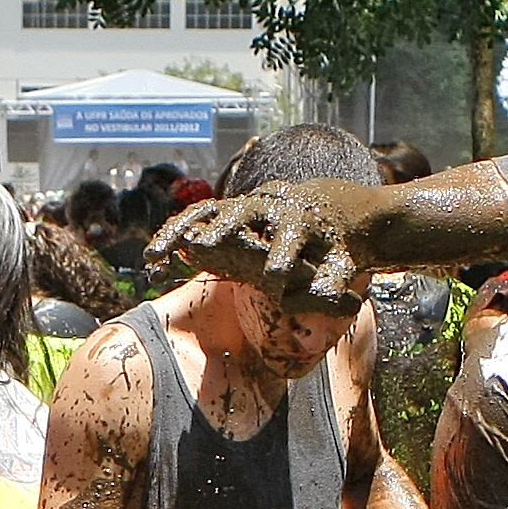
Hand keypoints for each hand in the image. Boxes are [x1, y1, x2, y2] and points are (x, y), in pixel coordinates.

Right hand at [151, 185, 358, 300]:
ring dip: (183, 230)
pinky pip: (194, 219)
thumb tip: (352, 304)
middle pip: (243, 211)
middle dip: (223, 228)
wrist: (330, 207)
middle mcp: (270, 204)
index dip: (283, 253)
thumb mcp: (343, 265)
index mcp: (303, 217)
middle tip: (205, 244)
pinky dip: (174, 234)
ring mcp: (244, 206)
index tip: (274, 276)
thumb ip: (340, 286)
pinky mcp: (226, 215)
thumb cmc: (338, 243)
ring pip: (209, 210)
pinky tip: (155, 259)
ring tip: (158, 254)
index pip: (292, 233)